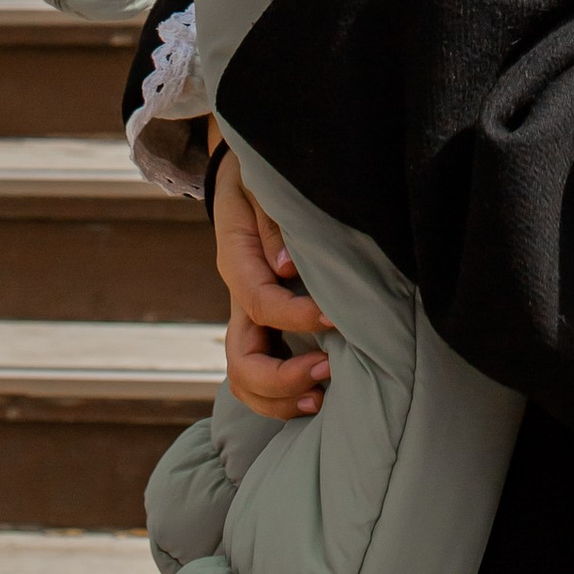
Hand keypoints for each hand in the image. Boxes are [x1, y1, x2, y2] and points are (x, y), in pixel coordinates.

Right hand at [212, 141, 330, 421]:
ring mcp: (248, 317)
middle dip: (282, 378)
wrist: (240, 175)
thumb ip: (272, 222)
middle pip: (242, 360)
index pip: (260, 303)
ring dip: (280, 398)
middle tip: (329, 372)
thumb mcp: (261, 186)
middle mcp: (239, 297)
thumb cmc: (256, 175)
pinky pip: (262, 372)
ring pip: (245, 379)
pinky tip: (318, 394)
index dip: (296, 317)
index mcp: (237, 261)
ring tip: (322, 398)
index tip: (335, 318)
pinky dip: (284, 393)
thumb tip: (285, 266)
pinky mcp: (264, 325)